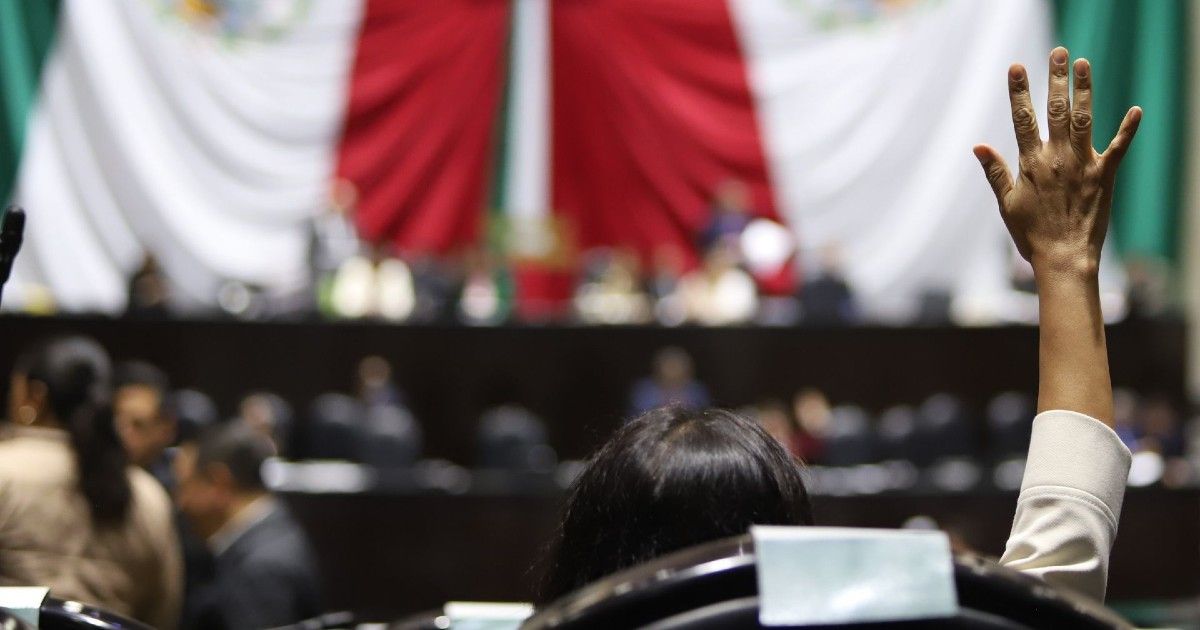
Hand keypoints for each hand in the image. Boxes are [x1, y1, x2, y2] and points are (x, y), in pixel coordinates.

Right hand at [973, 47, 1140, 275]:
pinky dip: (1128, 129)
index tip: (1017, 67)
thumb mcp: (1006, 204)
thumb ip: (995, 172)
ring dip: (1084, 90)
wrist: (1064, 258)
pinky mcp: (1105, 176)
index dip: (1020, 91)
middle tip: (1059, 53)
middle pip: (1056, 110)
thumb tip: (978, 145)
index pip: (1022, 119)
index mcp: (1031, 163)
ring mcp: (1082, 165)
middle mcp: (1057, 157)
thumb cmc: (1031, 235)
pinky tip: (1137, 110)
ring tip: (1083, 64)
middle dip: (1056, 79)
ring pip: (1084, 119)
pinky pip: (1118, 147)